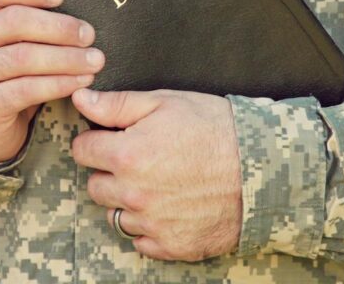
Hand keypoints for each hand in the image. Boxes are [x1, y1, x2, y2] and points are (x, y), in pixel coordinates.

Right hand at [0, 0, 105, 162]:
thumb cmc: (9, 60)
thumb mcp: (13, 22)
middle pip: (14, 22)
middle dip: (59, 27)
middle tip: (91, 33)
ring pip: (22, 57)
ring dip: (65, 58)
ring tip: (96, 60)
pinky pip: (24, 90)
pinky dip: (57, 84)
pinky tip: (80, 82)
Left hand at [70, 88, 241, 260]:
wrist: (263, 167)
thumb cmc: (215, 129)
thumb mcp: (166, 103)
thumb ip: (116, 104)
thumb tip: (81, 98)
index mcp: (127, 155)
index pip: (82, 151)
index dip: (96, 141)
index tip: (113, 138)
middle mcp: (133, 194)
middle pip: (95, 186)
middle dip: (110, 172)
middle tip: (141, 160)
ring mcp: (152, 224)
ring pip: (115, 216)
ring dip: (127, 202)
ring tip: (158, 184)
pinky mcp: (171, 245)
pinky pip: (141, 241)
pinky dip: (149, 227)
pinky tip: (170, 207)